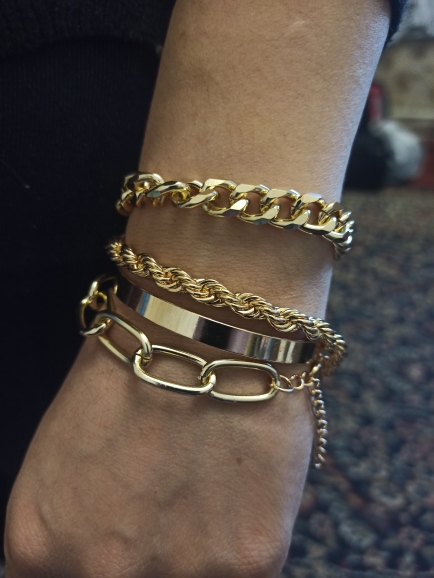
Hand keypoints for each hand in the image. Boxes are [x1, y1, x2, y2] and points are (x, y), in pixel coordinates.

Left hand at [5, 335, 312, 577]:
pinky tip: (236, 482)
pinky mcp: (248, 563)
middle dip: (143, 547)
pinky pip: (240, 569)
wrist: (206, 329)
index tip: (119, 531)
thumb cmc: (133, 367)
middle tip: (165, 498)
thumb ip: (72, 513)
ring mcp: (177, 573)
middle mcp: (100, 571)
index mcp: (39, 540)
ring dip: (196, 544)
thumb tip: (99, 536)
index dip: (92, 551)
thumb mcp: (65, 447)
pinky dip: (240, 532)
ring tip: (203, 482)